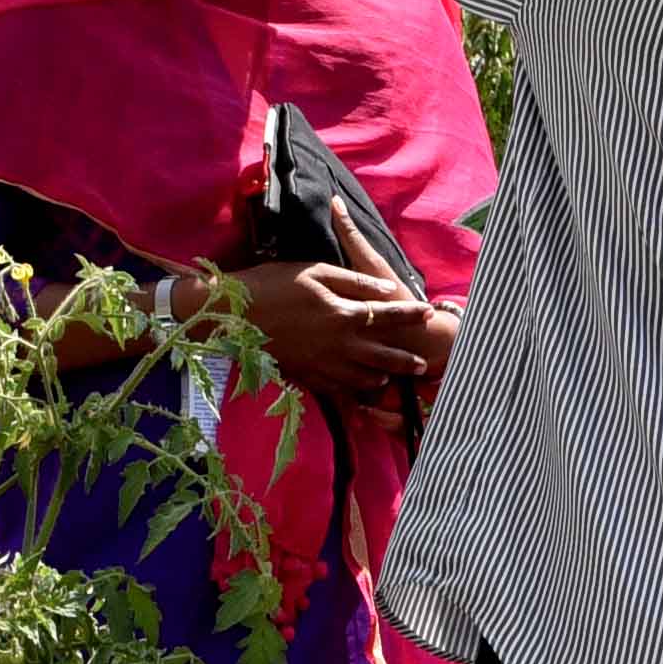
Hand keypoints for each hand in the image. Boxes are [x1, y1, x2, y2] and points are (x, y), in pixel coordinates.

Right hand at [211, 257, 452, 411]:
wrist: (233, 314)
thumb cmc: (274, 284)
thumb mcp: (316, 271)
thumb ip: (355, 281)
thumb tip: (386, 291)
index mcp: (345, 314)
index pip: (390, 315)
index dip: (411, 314)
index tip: (429, 313)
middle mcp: (340, 344)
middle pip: (383, 356)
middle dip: (404, 360)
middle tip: (421, 364)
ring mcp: (322, 363)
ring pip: (361, 377)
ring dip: (380, 378)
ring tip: (390, 378)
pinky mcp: (303, 374)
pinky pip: (334, 389)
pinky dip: (349, 392)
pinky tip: (355, 391)